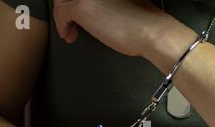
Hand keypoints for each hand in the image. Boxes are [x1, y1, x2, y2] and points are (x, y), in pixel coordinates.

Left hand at [53, 0, 196, 70]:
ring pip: (62, 0)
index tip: (75, 12)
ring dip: (63, 15)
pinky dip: (62, 25)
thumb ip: (106, 1)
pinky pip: (62, 13)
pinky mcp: (81, 6)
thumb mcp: (122, 2)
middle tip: (69, 21)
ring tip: (70, 30)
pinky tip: (69, 35)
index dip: (75, 1)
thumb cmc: (143, 22)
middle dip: (66, 6)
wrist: (152, 32)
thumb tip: (94, 8)